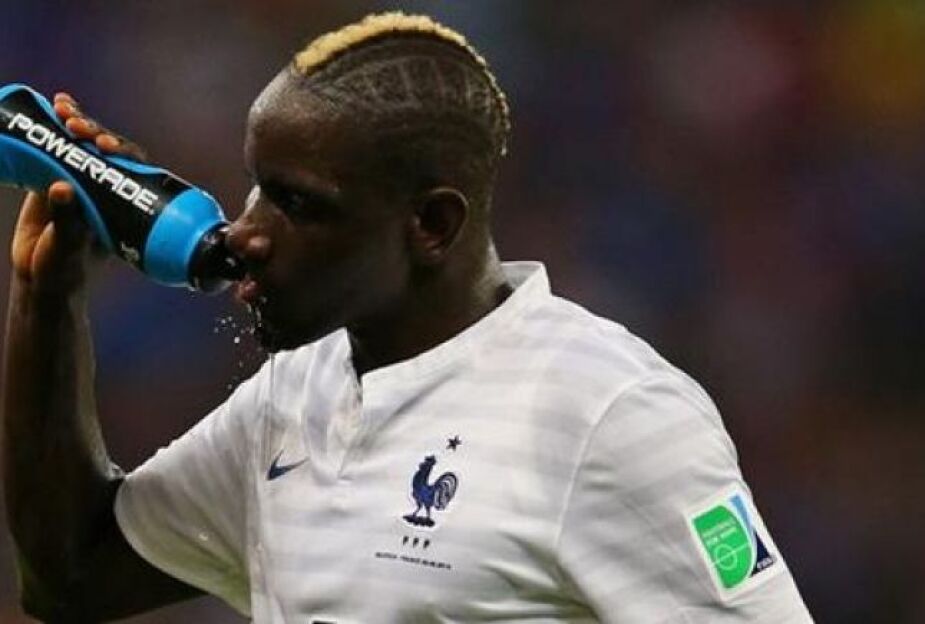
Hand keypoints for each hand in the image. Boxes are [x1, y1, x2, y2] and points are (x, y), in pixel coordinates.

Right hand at [10, 92, 146, 293]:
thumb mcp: (67, 249)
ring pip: (85, 145)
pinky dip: (55, 128)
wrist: (42, 281)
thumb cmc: (65, 271)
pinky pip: (58, 150)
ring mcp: (82, 182)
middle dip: (96, 132)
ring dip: (77, 122)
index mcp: (123, 205)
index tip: (106, 146)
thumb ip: (67, 222)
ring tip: (62, 106)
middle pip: (108, 152)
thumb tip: (63, 188)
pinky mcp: (56, 179)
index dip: (123, 152)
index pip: (132, 170)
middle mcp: (107, 189)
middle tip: (76, 124)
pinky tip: (52, 105)